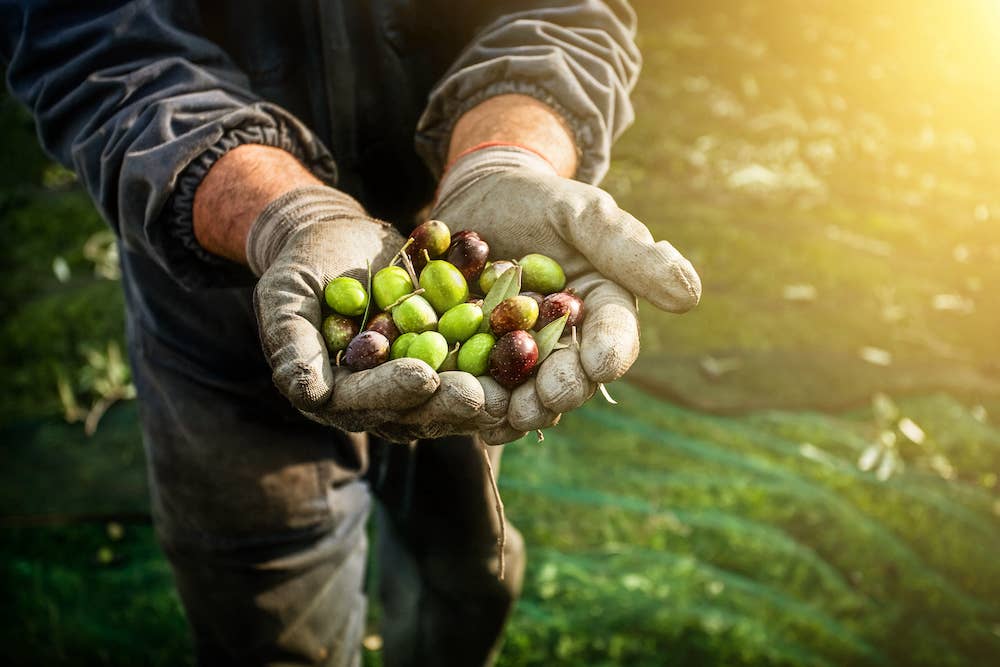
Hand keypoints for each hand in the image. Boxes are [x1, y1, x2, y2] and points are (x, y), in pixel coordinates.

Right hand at [251, 186, 499, 440]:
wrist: (339, 237)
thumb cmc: (303, 265)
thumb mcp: (286, 296)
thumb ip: (292, 343)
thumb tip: (305, 392)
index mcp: (337, 393)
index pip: (365, 400)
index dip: (393, 391)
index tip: (421, 377)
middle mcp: (382, 397)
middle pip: (419, 408)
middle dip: (451, 402)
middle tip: (483, 396)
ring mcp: (420, 380)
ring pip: (456, 394)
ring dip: (488, 392)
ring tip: (518, 385)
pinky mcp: (450, 358)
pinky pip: (480, 362)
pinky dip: (506, 359)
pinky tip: (535, 352)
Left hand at [431, 146, 700, 442]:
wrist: (479, 197)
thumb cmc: (540, 199)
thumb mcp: (584, 213)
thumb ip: (628, 250)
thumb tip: (690, 295)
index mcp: (602, 309)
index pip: (615, 336)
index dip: (610, 353)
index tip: (600, 365)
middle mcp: (567, 342)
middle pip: (571, 375)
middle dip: (561, 391)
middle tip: (547, 400)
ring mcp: (520, 354)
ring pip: (524, 390)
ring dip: (516, 407)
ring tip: (503, 415)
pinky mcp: (476, 356)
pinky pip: (477, 383)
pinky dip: (471, 397)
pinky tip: (461, 406)